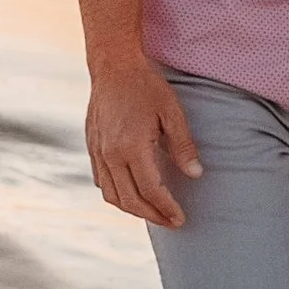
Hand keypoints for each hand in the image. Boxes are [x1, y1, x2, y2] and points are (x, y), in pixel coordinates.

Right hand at [85, 55, 201, 224]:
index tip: (181, 219)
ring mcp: (98, 152)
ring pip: (111, 195)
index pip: (151, 191)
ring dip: (132, 210)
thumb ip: (184, 146)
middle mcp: (111, 154)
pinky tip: (132, 194)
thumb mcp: (172, 113)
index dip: (167, 209)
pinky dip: (117, 195)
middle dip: (152, 216)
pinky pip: (102, 181)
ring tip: (153, 213)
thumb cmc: (146, 86)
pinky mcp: (92, 147)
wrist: (113, 66)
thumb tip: (195, 174)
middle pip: (130, 200)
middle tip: (171, 222)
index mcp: (131, 147)